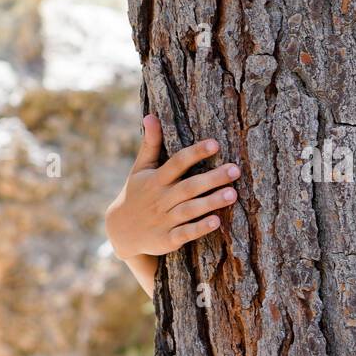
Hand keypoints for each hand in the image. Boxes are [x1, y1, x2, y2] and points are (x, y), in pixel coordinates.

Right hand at [105, 114, 240, 258]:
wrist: (120, 232)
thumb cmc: (137, 193)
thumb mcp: (140, 169)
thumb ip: (150, 144)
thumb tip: (151, 115)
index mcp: (155, 179)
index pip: (177, 163)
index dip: (195, 153)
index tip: (215, 144)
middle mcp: (161, 199)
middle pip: (189, 186)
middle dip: (212, 178)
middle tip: (235, 169)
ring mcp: (164, 220)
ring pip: (190, 210)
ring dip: (211, 202)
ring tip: (233, 194)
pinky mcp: (167, 239)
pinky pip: (185, 233)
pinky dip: (199, 228)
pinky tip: (217, 222)